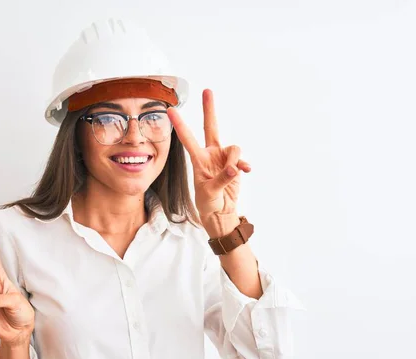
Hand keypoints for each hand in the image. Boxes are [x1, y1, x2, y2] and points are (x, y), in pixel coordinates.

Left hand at [167, 89, 250, 235]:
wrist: (221, 211)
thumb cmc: (208, 202)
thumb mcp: (210, 192)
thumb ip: (222, 178)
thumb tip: (234, 168)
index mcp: (198, 159)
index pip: (187, 138)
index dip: (179, 124)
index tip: (169, 110)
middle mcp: (210, 154)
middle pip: (210, 127)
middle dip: (209, 109)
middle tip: (207, 90)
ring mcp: (223, 157)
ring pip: (233, 147)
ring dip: (235, 159)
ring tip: (232, 174)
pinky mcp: (235, 164)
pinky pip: (242, 158)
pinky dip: (244, 165)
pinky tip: (246, 171)